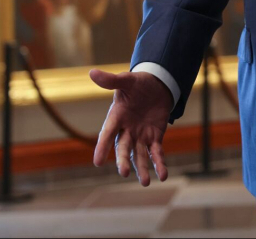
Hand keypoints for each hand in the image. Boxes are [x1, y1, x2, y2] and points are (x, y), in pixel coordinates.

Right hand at [90, 69, 173, 186]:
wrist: (157, 85)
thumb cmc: (138, 83)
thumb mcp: (126, 80)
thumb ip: (111, 80)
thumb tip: (92, 72)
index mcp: (116, 117)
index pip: (107, 134)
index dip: (102, 147)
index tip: (97, 162)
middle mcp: (127, 130)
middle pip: (124, 148)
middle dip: (124, 160)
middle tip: (124, 173)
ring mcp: (141, 135)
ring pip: (140, 155)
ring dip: (143, 168)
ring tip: (145, 182)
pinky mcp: (155, 137)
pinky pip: (157, 152)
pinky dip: (160, 163)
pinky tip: (163, 174)